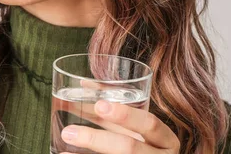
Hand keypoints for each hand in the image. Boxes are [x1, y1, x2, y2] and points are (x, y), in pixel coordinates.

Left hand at [59, 100, 179, 153]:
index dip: (126, 115)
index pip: (150, 124)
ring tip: (65, 141)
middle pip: (129, 148)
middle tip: (68, 132)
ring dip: (87, 151)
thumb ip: (118, 108)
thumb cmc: (145, 143)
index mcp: (165, 140)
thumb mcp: (138, 127)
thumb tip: (84, 84)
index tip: (100, 105)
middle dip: (97, 140)